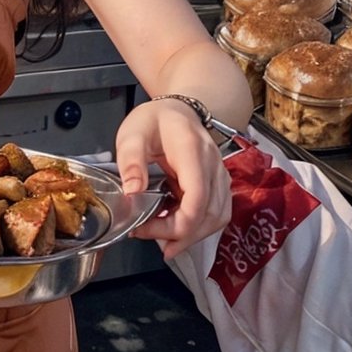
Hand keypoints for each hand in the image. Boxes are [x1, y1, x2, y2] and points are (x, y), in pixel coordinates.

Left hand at [115, 98, 231, 259]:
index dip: (177, 223)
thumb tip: (132, 192)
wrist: (177, 110)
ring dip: (192, 235)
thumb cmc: (153, 121)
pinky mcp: (219, 183)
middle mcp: (213, 165)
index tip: (147, 229)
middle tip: (147, 236)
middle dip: (180, 235)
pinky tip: (176, 228)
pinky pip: (217, 212)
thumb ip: (131, 160)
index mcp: (192, 151)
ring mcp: (220, 175)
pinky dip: (199, 226)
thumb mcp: (132, 134)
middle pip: (210, 214)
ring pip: (218, 217)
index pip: (197, 197)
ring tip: (162, 241)